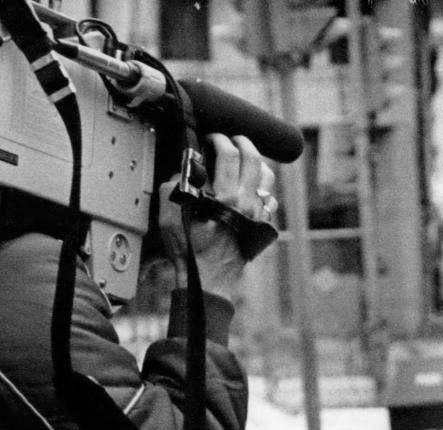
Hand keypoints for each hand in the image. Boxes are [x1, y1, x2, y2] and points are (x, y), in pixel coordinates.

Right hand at [158, 133, 276, 297]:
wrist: (208, 278)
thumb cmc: (189, 249)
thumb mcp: (170, 214)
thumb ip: (174, 185)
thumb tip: (183, 170)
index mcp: (226, 197)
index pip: (230, 155)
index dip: (220, 140)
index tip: (213, 138)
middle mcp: (247, 203)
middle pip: (254, 160)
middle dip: (243, 143)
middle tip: (234, 139)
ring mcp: (258, 215)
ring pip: (268, 178)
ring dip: (258, 162)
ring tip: (247, 157)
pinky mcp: (263, 226)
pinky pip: (271, 199)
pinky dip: (263, 187)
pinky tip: (253, 185)